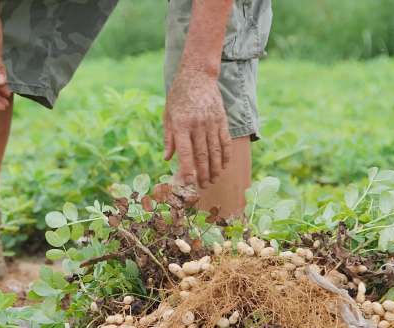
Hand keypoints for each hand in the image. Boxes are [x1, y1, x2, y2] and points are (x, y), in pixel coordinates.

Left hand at [164, 69, 230, 187]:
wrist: (198, 75)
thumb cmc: (178, 96)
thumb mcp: (168, 115)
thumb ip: (168, 138)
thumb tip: (167, 159)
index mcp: (180, 124)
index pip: (185, 152)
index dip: (187, 170)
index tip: (188, 183)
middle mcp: (196, 125)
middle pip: (202, 155)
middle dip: (202, 174)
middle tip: (203, 186)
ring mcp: (211, 122)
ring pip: (215, 151)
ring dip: (215, 168)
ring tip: (213, 180)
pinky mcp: (221, 119)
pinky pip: (225, 141)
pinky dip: (225, 155)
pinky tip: (224, 165)